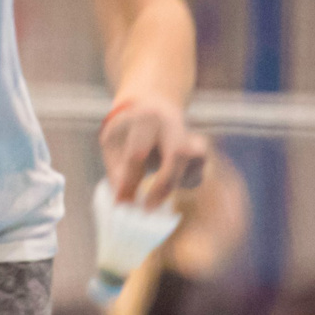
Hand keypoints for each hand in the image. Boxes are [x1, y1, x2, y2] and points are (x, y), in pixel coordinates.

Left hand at [101, 91, 205, 207]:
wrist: (150, 107)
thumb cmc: (127, 131)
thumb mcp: (112, 144)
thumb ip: (117, 171)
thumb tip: (124, 202)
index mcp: (146, 118)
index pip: (139, 153)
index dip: (130, 181)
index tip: (121, 203)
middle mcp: (174, 124)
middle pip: (178, 155)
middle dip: (163, 184)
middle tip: (147, 208)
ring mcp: (191, 136)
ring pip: (194, 165)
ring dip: (176, 182)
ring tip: (157, 189)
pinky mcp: (201, 152)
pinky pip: (196, 175)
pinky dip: (183, 183)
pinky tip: (169, 180)